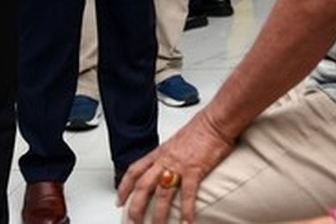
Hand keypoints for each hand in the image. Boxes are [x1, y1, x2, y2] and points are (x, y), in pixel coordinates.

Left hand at [117, 112, 235, 223]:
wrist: (215, 121)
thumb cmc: (201, 128)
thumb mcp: (177, 141)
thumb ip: (170, 155)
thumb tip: (168, 164)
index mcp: (160, 152)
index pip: (135, 170)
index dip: (124, 187)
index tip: (120, 200)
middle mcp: (165, 160)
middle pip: (143, 186)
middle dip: (136, 207)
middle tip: (133, 222)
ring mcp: (179, 165)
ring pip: (162, 194)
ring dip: (159, 215)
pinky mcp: (195, 169)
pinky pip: (187, 194)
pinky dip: (186, 210)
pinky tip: (186, 222)